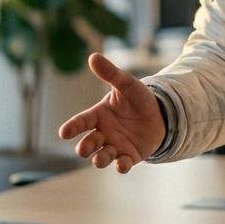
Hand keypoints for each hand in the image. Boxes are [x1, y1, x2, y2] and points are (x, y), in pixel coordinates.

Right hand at [58, 53, 165, 172]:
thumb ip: (111, 74)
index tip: (63, 133)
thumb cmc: (138, 99)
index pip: (80, 122)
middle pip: (87, 144)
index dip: (72, 127)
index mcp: (98, 115)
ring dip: (99, 159)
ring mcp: (115, 146)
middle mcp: (103, 133)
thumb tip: (93, 57)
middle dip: (84, 147)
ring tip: (100, 159)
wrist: (161, 114)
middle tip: (84, 148)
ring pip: (101, 157)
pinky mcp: (129, 156)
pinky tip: (121, 165)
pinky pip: (122, 165)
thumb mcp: (127, 84)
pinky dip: (120, 166)